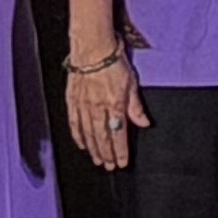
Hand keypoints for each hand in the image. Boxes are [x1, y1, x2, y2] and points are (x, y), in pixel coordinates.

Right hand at [63, 45, 144, 169]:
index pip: (118, 134)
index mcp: (115, 104)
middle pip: (102, 137)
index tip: (122, 162)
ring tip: (98, 160)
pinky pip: (74, 124)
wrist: (92, 50)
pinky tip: (82, 144)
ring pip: (88, 134)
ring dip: (94, 149)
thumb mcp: (132, 83)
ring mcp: (83, 106)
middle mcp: (98, 109)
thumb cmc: (114, 62)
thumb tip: (144, 123)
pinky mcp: (72, 102)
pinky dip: (78, 136)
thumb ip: (136, 106)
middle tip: (110, 166)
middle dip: (107, 154)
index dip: (120, 150)